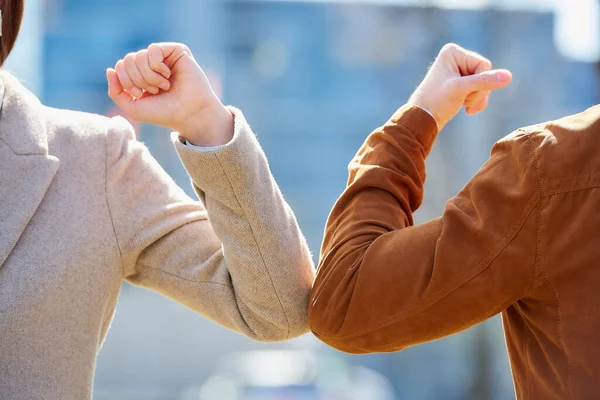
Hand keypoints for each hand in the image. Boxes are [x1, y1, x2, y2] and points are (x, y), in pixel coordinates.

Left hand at [107, 43, 233, 145]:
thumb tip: (110, 69)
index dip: (126, 82)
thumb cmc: (165, 113)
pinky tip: (168, 75)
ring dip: (149, 76)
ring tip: (163, 86)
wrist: (189, 114)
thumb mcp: (133, 107)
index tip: (141, 95)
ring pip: (139, 56)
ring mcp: (164, 56)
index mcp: (141, 75)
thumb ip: (116, 92)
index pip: (120, 66)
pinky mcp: (175, 50)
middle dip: (137, 79)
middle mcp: (152, 64)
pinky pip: (153, 49)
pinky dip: (157, 67)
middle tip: (154, 91)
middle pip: (128, 60)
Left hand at [409, 43, 511, 130]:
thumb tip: (508, 76)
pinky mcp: (459, 83)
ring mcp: (458, 71)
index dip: (480, 82)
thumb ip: (485, 81)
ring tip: (463, 105)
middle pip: (485, 74)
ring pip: (484, 84)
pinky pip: (478, 90)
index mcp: (453, 52)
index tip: (464, 93)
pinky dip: (476, 101)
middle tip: (464, 101)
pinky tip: (466, 109)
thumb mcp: (461, 90)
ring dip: (477, 98)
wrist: (422, 120)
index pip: (484, 65)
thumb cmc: (436, 102)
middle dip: (478, 91)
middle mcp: (455, 58)